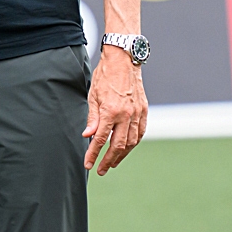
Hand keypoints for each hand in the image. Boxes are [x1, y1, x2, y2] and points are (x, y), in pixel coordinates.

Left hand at [83, 45, 147, 174]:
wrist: (124, 61)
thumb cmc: (105, 76)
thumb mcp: (93, 96)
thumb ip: (92, 118)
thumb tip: (87, 135)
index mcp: (110, 111)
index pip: (100, 139)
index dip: (94, 154)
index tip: (89, 164)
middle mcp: (126, 115)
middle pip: (118, 145)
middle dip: (109, 160)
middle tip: (101, 170)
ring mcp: (137, 113)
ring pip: (132, 141)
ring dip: (122, 155)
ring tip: (113, 162)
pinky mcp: (144, 110)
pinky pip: (140, 132)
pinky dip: (134, 143)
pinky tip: (127, 148)